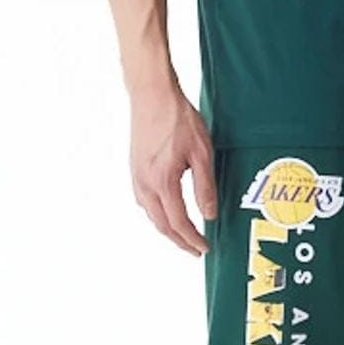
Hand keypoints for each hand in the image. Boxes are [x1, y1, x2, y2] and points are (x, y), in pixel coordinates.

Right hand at [129, 83, 217, 255]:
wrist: (151, 95)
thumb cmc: (178, 118)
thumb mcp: (201, 153)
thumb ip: (205, 187)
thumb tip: (209, 215)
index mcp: (163, 182)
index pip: (179, 223)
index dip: (193, 239)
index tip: (205, 248)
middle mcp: (145, 184)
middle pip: (161, 225)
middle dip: (179, 241)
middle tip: (195, 249)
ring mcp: (136, 176)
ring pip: (150, 214)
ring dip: (167, 229)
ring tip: (183, 235)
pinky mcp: (134, 168)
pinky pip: (144, 201)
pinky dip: (156, 213)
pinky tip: (165, 210)